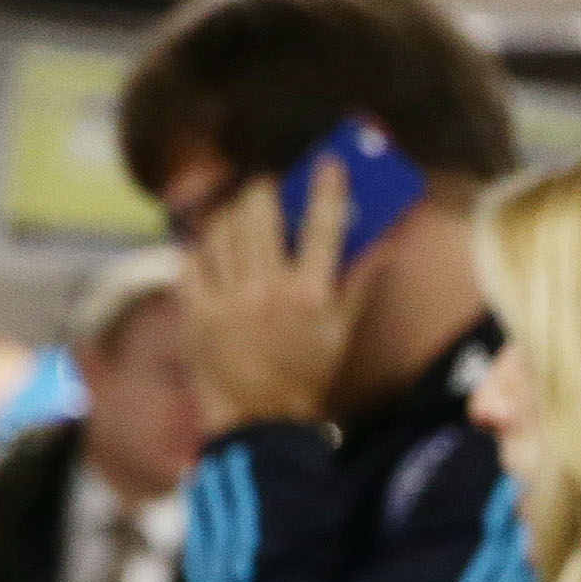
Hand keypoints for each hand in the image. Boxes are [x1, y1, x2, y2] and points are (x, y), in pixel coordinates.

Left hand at [179, 159, 364, 434]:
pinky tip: (213, 245)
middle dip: (265, 191)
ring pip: (222, 228)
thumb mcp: (341, 331)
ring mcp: (224, 299)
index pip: (322, 225)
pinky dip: (202, 244)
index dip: (326, 188)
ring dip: (232, 212)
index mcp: (309, 296)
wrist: (259, 419)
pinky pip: (192, 257)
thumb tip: (388, 239)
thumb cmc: (308, 374)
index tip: (328, 163)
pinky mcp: (193, 309)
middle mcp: (265, 292)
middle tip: (270, 189)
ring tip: (240, 214)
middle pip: (259, 212)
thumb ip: (361, 279)